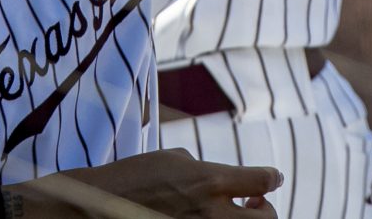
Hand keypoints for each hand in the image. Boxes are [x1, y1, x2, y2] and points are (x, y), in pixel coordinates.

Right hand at [17, 149, 281, 218]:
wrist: (99, 207)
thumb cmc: (133, 176)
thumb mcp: (173, 158)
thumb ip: (206, 168)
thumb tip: (225, 180)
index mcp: (210, 180)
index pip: (263, 181)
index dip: (272, 179)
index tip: (272, 179)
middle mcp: (212, 211)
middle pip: (266, 218)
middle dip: (267, 210)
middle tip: (256, 203)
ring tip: (235, 214)